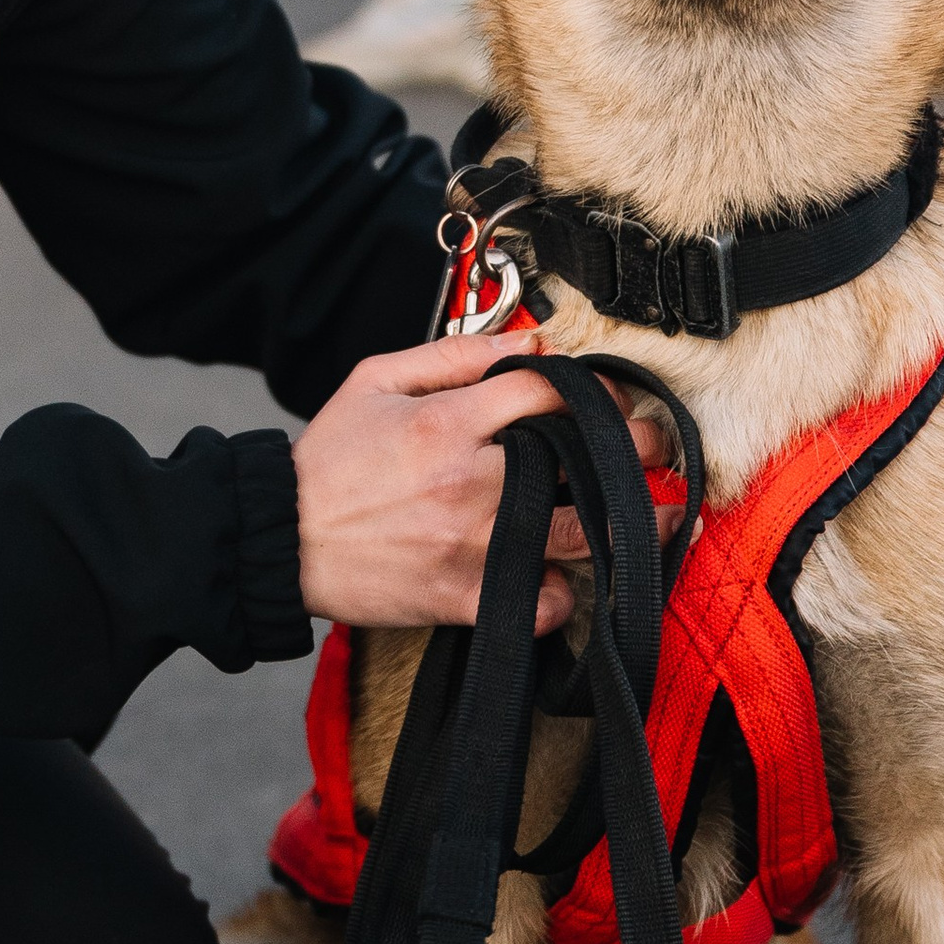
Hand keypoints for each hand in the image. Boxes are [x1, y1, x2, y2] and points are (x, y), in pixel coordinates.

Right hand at [293, 338, 671, 633]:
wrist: (280, 539)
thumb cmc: (328, 460)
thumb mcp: (375, 380)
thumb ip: (453, 355)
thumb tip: (527, 340)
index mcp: (448, 422)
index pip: (549, 392)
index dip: (595, 388)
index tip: (616, 397)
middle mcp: (469, 482)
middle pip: (584, 460)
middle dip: (637, 449)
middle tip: (658, 448)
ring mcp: (471, 545)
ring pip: (581, 534)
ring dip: (633, 524)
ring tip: (663, 516)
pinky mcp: (463, 598)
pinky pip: (543, 603)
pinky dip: (564, 595)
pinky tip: (568, 579)